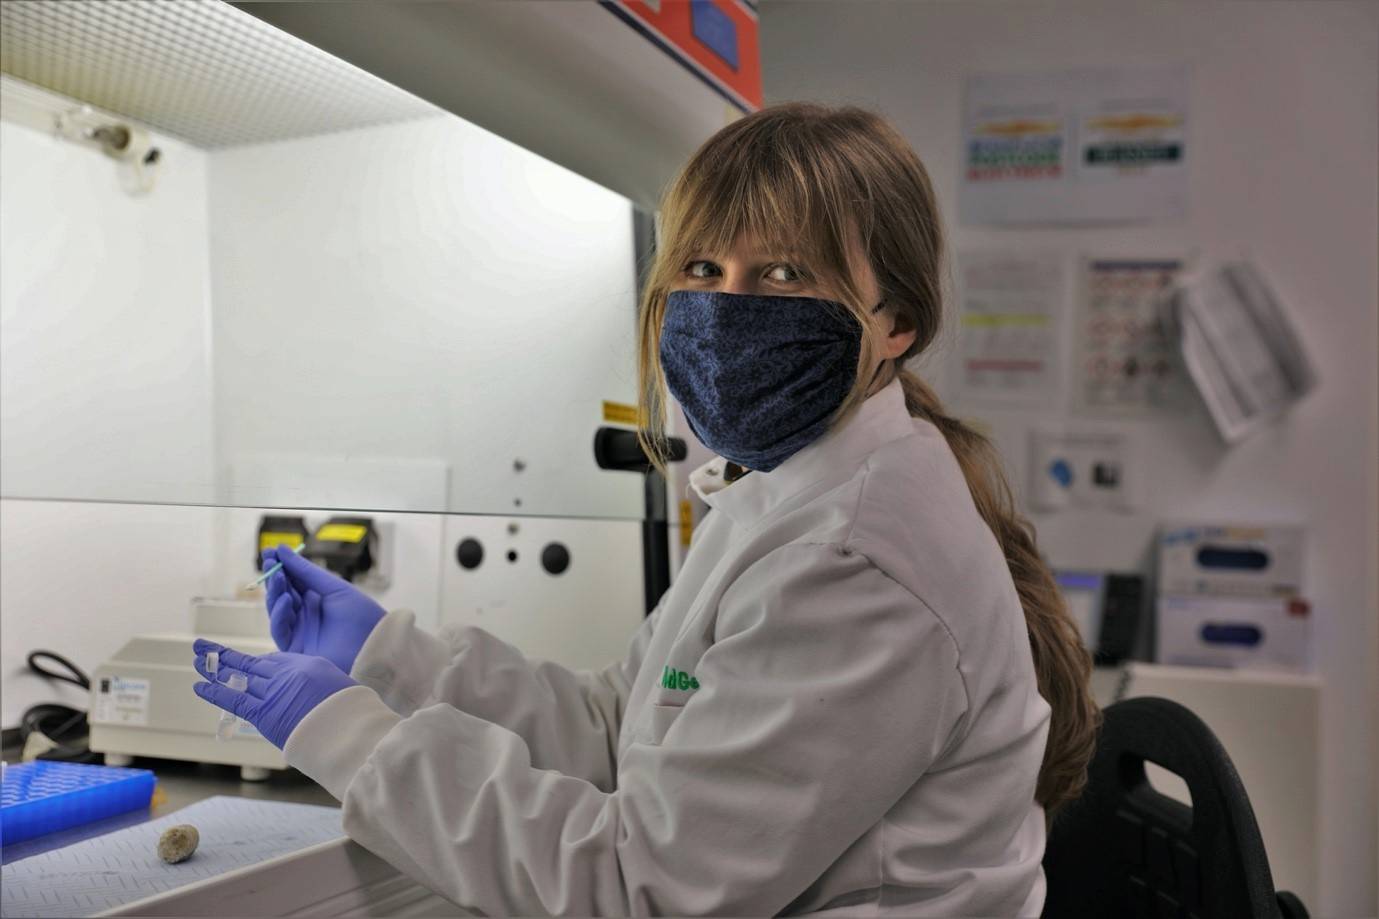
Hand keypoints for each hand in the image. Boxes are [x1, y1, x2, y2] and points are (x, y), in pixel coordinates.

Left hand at [192, 639, 356, 748]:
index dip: (257, 661)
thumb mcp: (336, 683)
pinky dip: (214, 692)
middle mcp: (284, 674)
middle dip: (224, 655)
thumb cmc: (349, 709)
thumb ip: (315, 680)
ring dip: (213, 668)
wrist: (346, 728)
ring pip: (237, 677)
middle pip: (248, 663)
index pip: (273, 659)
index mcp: (304, 663)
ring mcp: (272, 693)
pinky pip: (234, 699)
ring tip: (196, 659)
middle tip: (203, 647)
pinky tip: (199, 686)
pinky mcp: (263, 713)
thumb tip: (304, 688)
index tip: (245, 663)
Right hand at [261, 545, 385, 674]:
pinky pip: (280, 629)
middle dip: (274, 576)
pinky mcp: (295, 648)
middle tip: (268, 560)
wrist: (373, 644)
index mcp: (315, 598)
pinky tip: (286, 599)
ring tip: (278, 576)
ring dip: (275, 592)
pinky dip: (280, 614)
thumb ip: (306, 571)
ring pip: (277, 610)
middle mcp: (304, 614)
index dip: (280, 565)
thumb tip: (282, 549)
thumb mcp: (334, 588)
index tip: (270, 550)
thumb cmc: (361, 615)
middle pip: (281, 593)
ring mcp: (298, 631)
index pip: (291, 580)